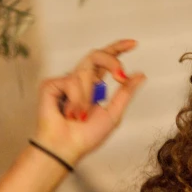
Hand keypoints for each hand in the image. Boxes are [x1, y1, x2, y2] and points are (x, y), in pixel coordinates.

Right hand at [33, 39, 146, 164]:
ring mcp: (65, 82)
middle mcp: (80, 81)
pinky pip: (71, 81)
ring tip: (79, 117)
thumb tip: (140, 75)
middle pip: (96, 56)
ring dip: (87, 98)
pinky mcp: (51, 84)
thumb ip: (126, 93)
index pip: (106, 62)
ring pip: (85, 72)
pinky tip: (68, 113)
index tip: (134, 43)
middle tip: (120, 76)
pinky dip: (75, 99)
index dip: (118, 49)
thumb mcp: (114, 114)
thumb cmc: (87, 137)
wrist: (66, 147)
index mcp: (95, 86)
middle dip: (111, 61)